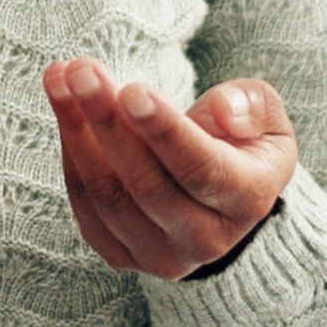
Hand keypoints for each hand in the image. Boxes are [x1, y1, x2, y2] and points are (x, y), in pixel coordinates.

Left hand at [43, 58, 295, 279]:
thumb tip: (221, 111)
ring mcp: (162, 255)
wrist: (222, 194)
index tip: (130, 89)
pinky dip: (70, 155)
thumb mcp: (265, 114)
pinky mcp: (123, 255)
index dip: (164, 131)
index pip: (202, 168)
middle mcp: (207, 239)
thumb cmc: (242, 140)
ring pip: (108, 196)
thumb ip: (251, 105)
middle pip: (146, 184)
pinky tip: (64, 109)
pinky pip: (86, 207)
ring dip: (77, 132)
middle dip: (107, 122)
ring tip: (61, 78)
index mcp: (248, 199)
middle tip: (81, 71)